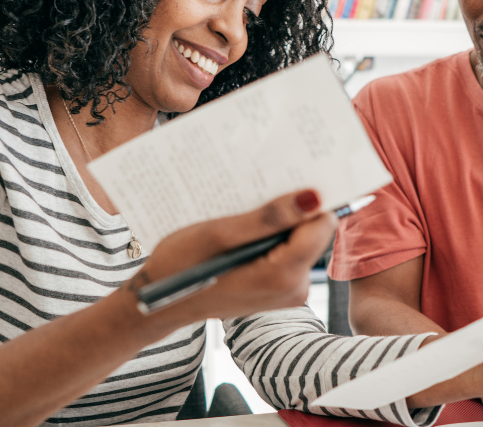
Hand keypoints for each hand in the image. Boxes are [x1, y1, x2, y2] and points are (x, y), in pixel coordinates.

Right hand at [136, 189, 336, 322]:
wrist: (161, 302)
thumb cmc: (181, 266)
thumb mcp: (220, 234)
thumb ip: (269, 218)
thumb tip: (312, 198)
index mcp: (283, 276)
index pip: (321, 224)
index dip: (308, 199)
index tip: (288, 179)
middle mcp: (294, 288)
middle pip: (312, 232)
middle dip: (290, 211)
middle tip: (258, 195)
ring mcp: (287, 291)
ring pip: (299, 241)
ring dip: (277, 224)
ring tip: (245, 214)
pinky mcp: (278, 289)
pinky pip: (287, 253)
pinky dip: (270, 238)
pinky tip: (244, 231)